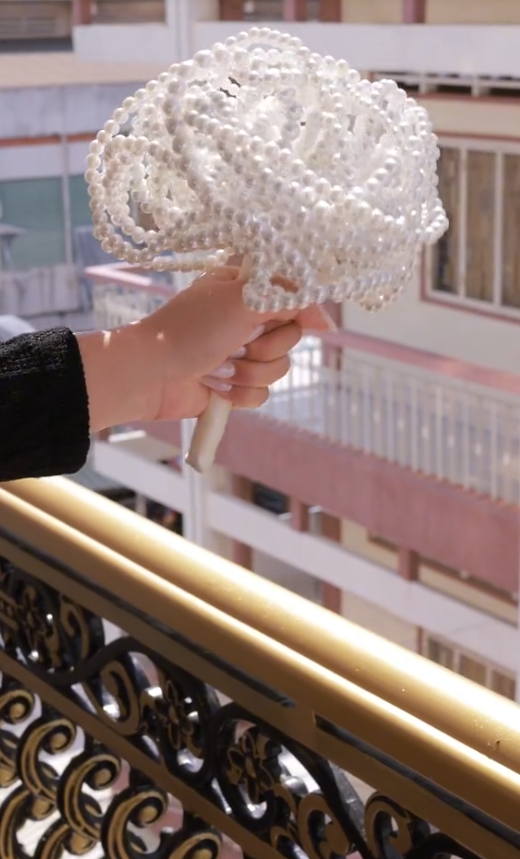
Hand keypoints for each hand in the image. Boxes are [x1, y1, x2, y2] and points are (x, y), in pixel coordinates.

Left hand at [145, 265, 334, 421]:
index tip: (312, 323)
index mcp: (247, 288)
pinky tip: (217, 387)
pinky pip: (262, 394)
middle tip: (238, 343)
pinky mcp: (234, 384)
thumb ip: (288, 298)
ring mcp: (240, 352)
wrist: (151, 373)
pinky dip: (240, 394)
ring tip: (219, 367)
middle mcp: (246, 318)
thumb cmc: (190, 329)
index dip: (303, 311)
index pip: (295, 295)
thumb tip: (327, 319)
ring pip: (278, 368)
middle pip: (291, 336)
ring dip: (249, 372)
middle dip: (266, 347)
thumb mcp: (243, 299)